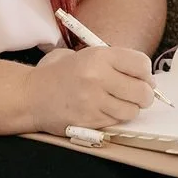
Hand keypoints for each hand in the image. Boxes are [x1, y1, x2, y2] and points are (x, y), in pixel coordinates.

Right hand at [26, 45, 155, 136]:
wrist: (31, 95)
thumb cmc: (60, 74)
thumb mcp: (86, 55)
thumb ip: (114, 62)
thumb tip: (145, 76)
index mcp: (99, 56)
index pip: (142, 64)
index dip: (146, 74)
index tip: (143, 78)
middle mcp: (98, 77)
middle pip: (143, 91)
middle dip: (144, 95)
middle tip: (137, 95)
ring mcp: (93, 101)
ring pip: (132, 111)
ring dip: (130, 109)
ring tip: (118, 103)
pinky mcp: (89, 120)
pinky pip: (116, 121)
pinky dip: (114, 118)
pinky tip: (102, 110)